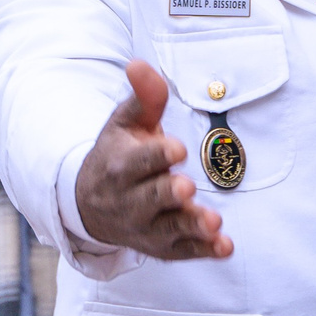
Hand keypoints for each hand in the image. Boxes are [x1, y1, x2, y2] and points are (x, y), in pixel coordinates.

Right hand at [74, 61, 232, 260]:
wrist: (90, 205)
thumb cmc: (118, 155)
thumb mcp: (125, 123)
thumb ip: (144, 97)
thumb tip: (141, 64)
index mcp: (120, 165)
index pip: (137, 162)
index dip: (156, 155)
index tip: (176, 148)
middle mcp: (130, 200)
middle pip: (151, 199)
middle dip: (167, 193)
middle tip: (185, 186)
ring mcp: (146, 226)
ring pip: (169, 228)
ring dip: (191, 226)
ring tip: (213, 222)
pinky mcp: (163, 246)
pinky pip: (183, 252)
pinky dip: (203, 252)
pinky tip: (225, 247)